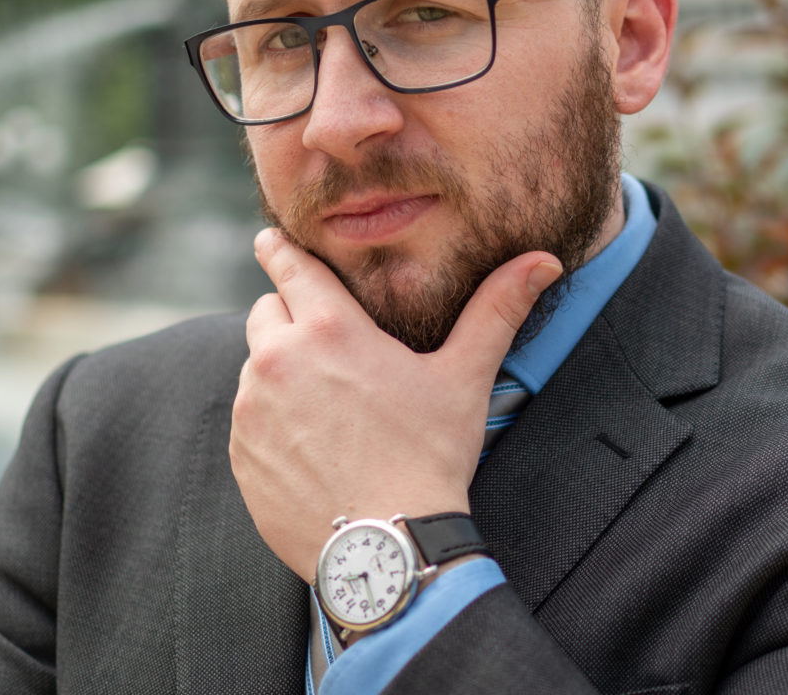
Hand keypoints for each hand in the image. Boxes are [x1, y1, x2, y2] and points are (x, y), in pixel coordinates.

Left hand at [230, 229, 561, 581]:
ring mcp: (251, 410)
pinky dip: (269, 416)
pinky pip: (247, 416)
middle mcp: (277, 360)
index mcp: (329, 330)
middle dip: (290, 315)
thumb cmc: (429, 455)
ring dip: (280, 368)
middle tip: (325, 340)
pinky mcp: (242, 454)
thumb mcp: (465, 377)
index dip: (280, 249)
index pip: (290, 267)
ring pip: (254, 364)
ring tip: (326, 401)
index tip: (271, 239)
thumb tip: (545, 261)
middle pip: (267, 311)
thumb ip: (497, 309)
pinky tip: (311, 442)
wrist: (388, 547)